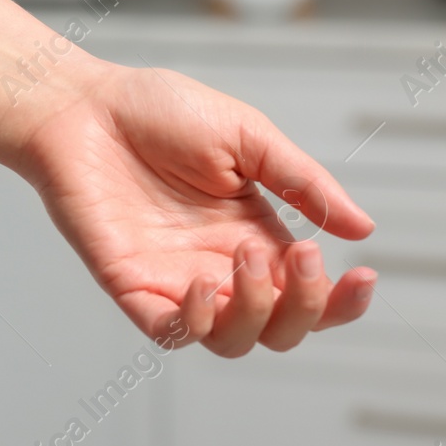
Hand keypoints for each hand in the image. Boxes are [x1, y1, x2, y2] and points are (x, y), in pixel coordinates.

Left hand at [16, 62, 376, 356]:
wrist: (81, 104)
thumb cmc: (155, 111)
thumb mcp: (246, 136)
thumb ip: (300, 181)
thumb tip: (361, 228)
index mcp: (253, 234)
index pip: (308, 293)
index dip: (341, 301)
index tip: (365, 275)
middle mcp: (218, 265)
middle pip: (280, 329)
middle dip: (304, 308)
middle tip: (300, 255)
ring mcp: (173, 278)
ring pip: (232, 341)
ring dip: (255, 314)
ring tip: (243, 257)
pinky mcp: (129, 283)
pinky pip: (170, 333)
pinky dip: (195, 324)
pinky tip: (203, 284)